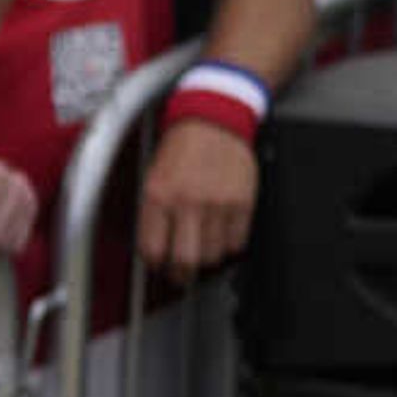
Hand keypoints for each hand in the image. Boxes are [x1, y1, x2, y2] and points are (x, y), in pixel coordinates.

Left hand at [137, 118, 258, 282]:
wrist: (214, 121)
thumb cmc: (181, 147)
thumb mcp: (152, 176)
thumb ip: (152, 213)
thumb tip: (153, 248)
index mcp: (158, 195)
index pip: (152, 249)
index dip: (155, 263)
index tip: (158, 264)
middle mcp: (188, 203)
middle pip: (185, 261)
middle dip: (181, 274)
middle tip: (181, 274)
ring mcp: (218, 205)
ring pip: (213, 256)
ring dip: (206, 259)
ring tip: (201, 250)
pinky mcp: (244, 204)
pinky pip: (237, 243)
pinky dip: (229, 246)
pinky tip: (221, 236)